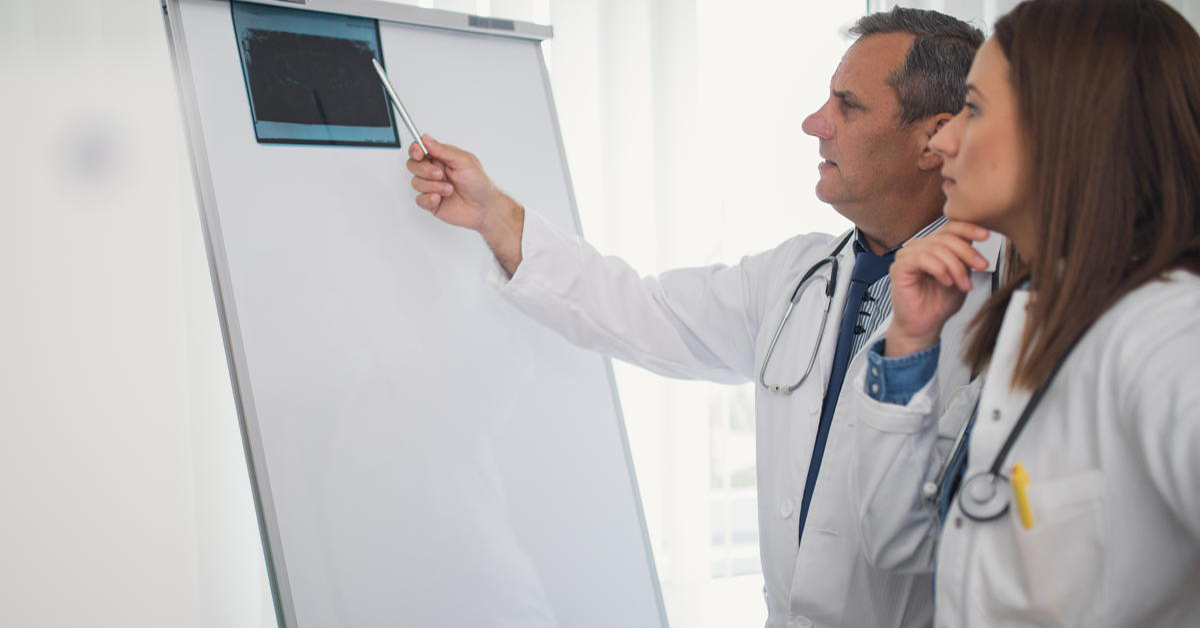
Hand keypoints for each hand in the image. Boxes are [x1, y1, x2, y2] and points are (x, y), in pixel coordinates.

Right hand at [406, 135, 524, 274]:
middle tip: (440, 174)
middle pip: (413, 165)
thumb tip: (425, 139)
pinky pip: (419, 199)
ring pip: (416, 182)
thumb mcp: (464, 161)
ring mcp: (432, 187)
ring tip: (449, 190)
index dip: (415, 150)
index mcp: (442, 158)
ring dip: (433, 186)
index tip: (419, 153)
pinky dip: (429, 199)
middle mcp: (435, 171)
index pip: (420, 149)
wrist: (484, 208)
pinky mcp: (431, 202)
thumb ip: (443, 150)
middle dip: (424, 170)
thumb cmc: (479, 184)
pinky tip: (440, 199)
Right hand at [886, 221, 990, 356]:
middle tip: (981, 267)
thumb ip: (966, 257)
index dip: (969, 228)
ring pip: (937, 248)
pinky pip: (922, 258)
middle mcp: (918, 247)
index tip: (987, 236)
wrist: (924, 327)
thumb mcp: (961, 275)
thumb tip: (980, 237)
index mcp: (932, 245)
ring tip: (963, 284)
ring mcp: (906, 256)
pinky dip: (939, 269)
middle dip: (967, 253)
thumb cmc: (939, 303)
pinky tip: (946, 282)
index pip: (950, 227)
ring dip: (955, 267)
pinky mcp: (899, 268)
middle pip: (946, 237)